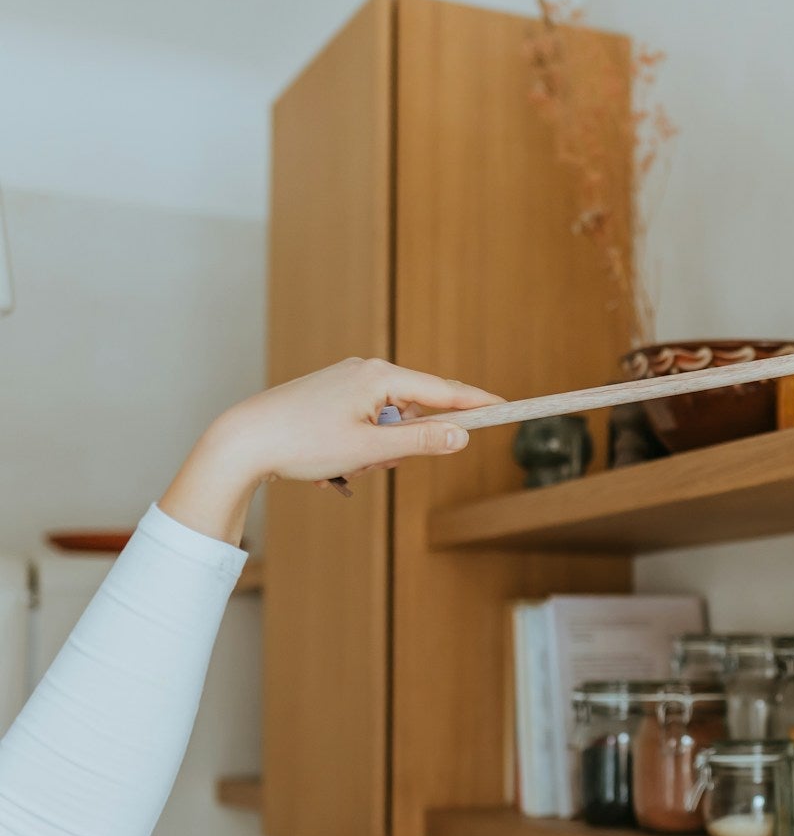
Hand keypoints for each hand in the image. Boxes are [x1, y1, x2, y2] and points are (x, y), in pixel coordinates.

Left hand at [159, 359, 502, 543]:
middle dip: (403, 445)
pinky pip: (367, 422)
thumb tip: (462, 435)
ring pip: (389, 422)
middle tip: (372, 464)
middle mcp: (366, 371)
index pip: (445, 391)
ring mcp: (347, 381)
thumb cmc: (302, 442)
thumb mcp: (370, 449)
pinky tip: (333, 458)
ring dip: (377, 451)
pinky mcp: (332, 394)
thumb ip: (422, 442)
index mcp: (381, 376)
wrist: (243, 439)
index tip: (509, 407)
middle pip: (416, 411)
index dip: (478, 404)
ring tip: (344, 464)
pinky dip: (360, 445)